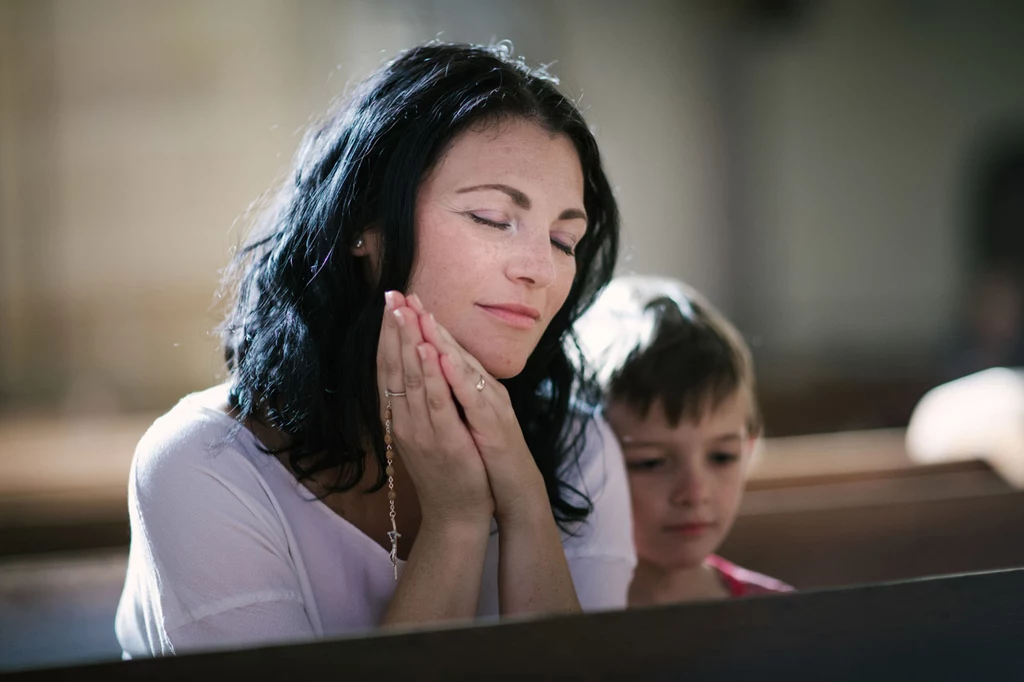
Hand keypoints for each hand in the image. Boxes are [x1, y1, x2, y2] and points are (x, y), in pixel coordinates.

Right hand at [377, 291, 493, 527]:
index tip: (389, 303)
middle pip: (394, 367)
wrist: (455, 514)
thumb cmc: (442, 471)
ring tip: (406, 311)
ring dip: (409, 343)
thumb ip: (413, 404)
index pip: (387, 368)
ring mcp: (422, 431)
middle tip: (391, 295)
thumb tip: (407, 371)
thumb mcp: (422, 433)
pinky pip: (437, 402)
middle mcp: (404, 421)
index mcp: (399, 417)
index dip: (387, 335)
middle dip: (394, 329)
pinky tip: (430, 351)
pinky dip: (432, 375)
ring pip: (412, 379)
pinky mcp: (444, 440)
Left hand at [406, 295, 548, 525]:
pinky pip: (472, 397)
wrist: (511, 490)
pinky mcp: (494, 425)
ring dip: (439, 338)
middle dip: (424, 321)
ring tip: (418, 313)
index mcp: (472, 387)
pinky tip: (441, 357)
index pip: (443, 349)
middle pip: (450, 349)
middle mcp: (482, 389)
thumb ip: (452, 394)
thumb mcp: (464, 420)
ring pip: (461, 366)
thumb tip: (431, 372)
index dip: (421, 325)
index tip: (399, 301)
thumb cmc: (486, 456)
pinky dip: (456, 375)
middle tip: (402, 293)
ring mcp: (489, 404)